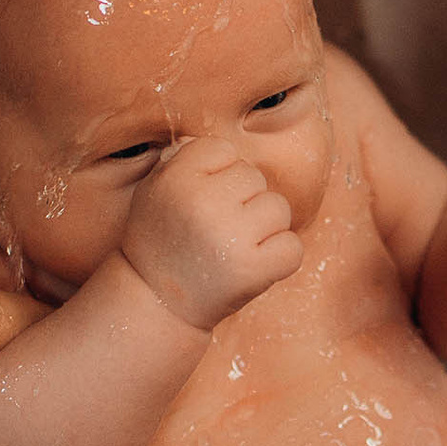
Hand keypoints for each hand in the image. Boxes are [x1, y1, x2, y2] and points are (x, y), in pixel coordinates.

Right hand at [118, 136, 303, 328]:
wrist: (156, 302)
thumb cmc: (160, 241)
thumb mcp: (154, 192)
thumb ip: (180, 161)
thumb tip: (206, 143)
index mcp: (176, 179)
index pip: (223, 150)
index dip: (216, 175)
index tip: (200, 201)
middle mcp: (203, 203)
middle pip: (254, 177)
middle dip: (243, 201)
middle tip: (216, 230)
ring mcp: (230, 237)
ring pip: (278, 208)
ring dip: (264, 228)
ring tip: (233, 247)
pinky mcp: (252, 270)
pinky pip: (292, 246)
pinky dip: (280, 257)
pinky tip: (253, 265)